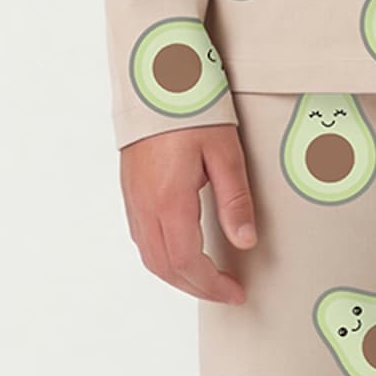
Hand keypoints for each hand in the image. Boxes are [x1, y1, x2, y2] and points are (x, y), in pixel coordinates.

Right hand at [117, 122, 258, 302]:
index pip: (188, 263)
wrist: (155, 82)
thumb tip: (245, 241)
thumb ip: (235, 200)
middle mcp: (145, 206)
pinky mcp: (130, 192)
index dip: (212, 285)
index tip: (235, 292)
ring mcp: (133, 200)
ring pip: (150, 258)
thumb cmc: (190, 110)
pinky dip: (163, 259)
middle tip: (227, 292)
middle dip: (198, 288)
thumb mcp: (225, 153)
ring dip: (179, 277)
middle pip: (166, 268)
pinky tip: (183, 255)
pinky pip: (142, 240)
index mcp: (169, 200)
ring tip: (208, 280)